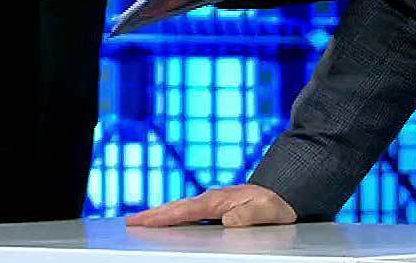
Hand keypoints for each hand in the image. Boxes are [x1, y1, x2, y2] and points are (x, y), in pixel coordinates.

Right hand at [125, 184, 296, 227]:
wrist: (286, 192)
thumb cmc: (276, 204)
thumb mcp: (268, 211)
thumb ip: (249, 215)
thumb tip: (227, 219)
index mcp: (219, 200)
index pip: (184, 211)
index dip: (162, 217)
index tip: (142, 221)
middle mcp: (212, 199)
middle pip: (175, 208)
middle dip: (152, 215)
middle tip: (130, 222)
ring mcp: (212, 202)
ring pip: (180, 208)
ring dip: (160, 215)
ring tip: (140, 222)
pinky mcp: (215, 206)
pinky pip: (188, 212)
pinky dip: (173, 215)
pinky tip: (167, 222)